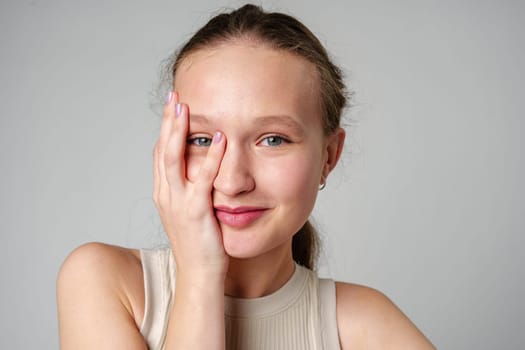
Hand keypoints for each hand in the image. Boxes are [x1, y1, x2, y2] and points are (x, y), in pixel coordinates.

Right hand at [153, 92, 227, 277]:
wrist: (198, 275)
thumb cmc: (199, 243)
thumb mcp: (190, 211)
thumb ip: (192, 189)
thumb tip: (202, 169)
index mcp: (164, 193)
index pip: (160, 154)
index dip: (165, 129)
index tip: (172, 107)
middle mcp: (165, 195)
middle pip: (162, 150)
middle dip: (168, 121)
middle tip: (174, 96)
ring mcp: (177, 203)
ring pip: (173, 158)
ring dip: (179, 131)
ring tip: (186, 107)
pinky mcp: (195, 212)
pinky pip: (202, 179)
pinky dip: (211, 157)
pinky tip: (219, 138)